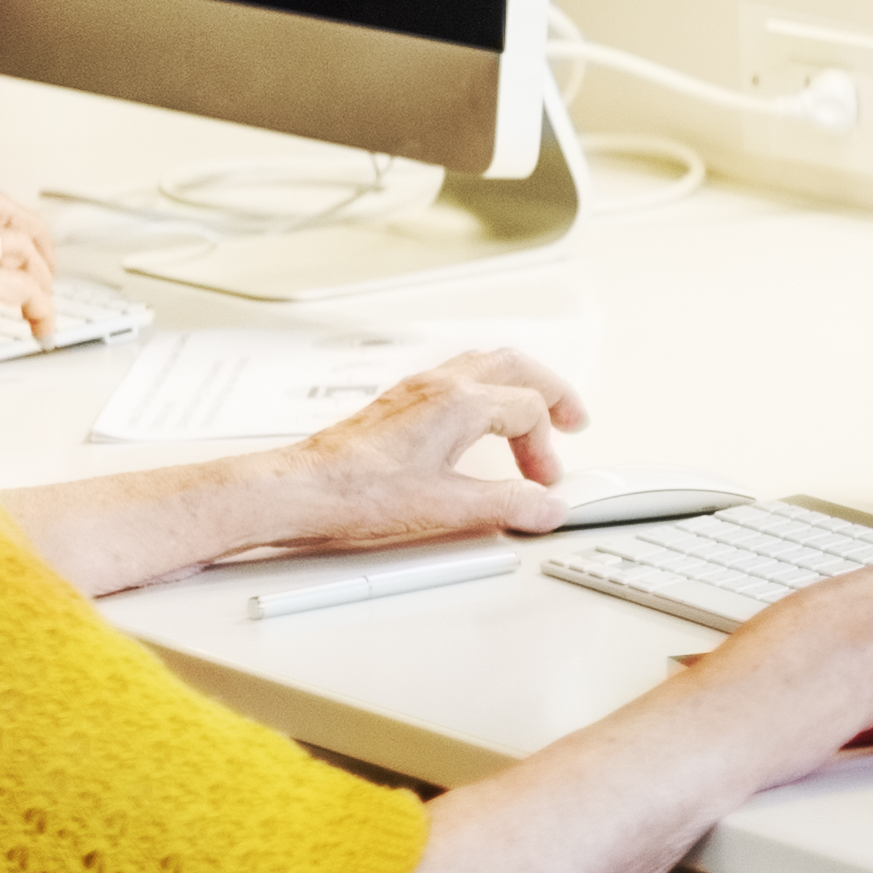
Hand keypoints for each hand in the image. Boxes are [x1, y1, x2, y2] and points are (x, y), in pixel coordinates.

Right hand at [0, 190, 62, 369]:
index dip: (0, 226)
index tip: (10, 253)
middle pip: (4, 207)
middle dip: (33, 231)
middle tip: (42, 266)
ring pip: (22, 242)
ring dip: (42, 273)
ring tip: (43, 302)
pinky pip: (27, 288)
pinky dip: (44, 307)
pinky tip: (42, 330)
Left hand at [273, 352, 595, 547]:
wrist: (300, 490)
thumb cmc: (356, 492)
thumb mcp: (447, 507)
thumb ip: (508, 504)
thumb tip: (548, 506)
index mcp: (459, 402)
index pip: (529, 410)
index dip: (548, 449)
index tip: (545, 483)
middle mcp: (438, 386)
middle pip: (516, 367)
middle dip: (552, 392)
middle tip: (573, 420)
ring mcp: (416, 391)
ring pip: (484, 365)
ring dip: (518, 388)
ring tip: (532, 416)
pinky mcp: (398, 405)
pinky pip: (457, 379)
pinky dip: (486, 394)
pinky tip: (478, 424)